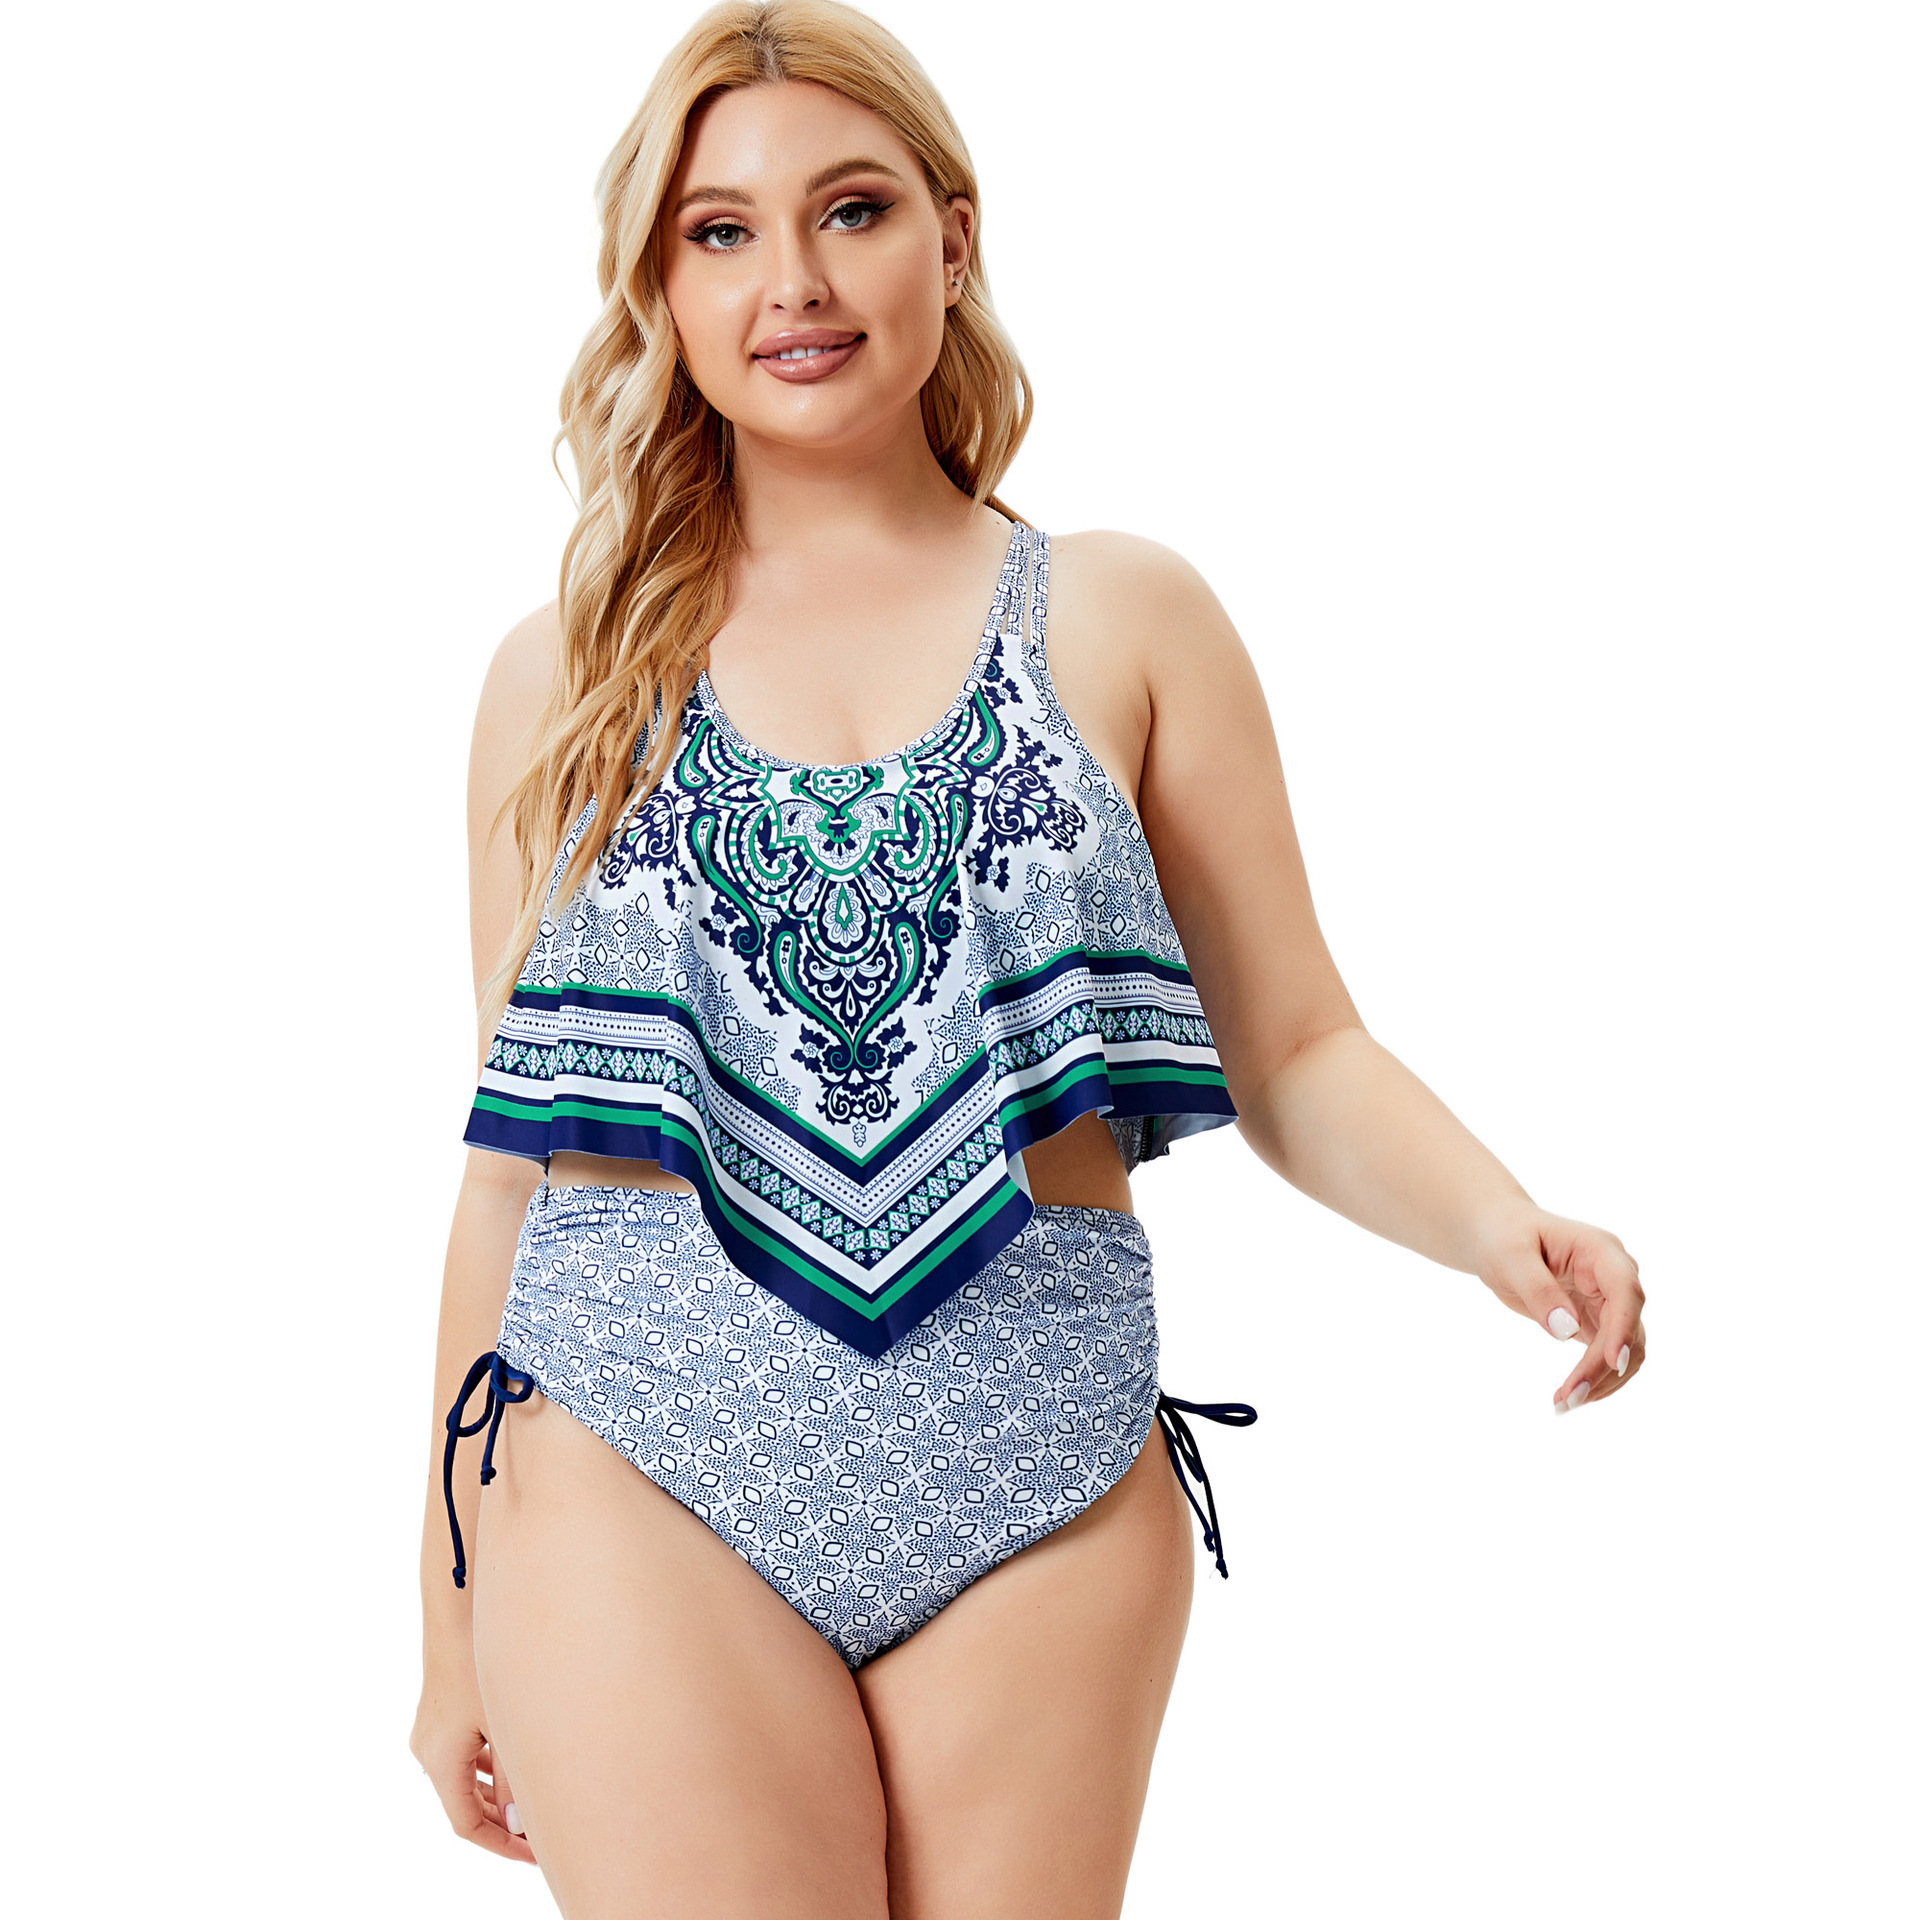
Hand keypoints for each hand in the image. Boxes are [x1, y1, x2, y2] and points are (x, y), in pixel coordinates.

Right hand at [410, 1655, 535, 1864]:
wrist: (458, 1606)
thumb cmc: (481, 1660)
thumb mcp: (504, 1726)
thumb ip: (514, 1780)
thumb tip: (521, 1823)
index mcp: (440, 1760)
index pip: (468, 1824)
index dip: (501, 1844)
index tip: (533, 1855)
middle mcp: (429, 1750)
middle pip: (465, 1803)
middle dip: (502, 1822)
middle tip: (541, 1834)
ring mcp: (432, 1729)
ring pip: (465, 1777)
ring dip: (496, 1794)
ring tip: (536, 1803)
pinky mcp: (442, 1709)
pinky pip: (464, 1752)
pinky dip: (488, 1766)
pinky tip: (516, 1762)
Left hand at [1474, 1205, 1646, 1412]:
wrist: (1497, 1234)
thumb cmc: (1503, 1236)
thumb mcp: (1510, 1256)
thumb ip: (1538, 1289)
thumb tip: (1566, 1331)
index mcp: (1600, 1251)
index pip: (1625, 1291)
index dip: (1623, 1328)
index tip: (1612, 1363)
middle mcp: (1614, 1277)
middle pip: (1626, 1329)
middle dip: (1601, 1367)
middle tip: (1568, 1400)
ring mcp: (1610, 1301)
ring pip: (1625, 1350)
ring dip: (1602, 1381)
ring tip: (1563, 1405)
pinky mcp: (1598, 1321)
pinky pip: (1609, 1356)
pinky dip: (1594, 1378)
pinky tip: (1568, 1396)